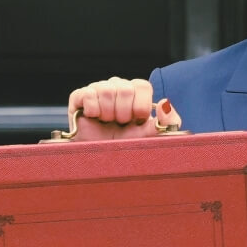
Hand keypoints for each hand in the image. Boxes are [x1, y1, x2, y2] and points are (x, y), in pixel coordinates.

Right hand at [65, 77, 182, 140]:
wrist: (102, 161)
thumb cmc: (128, 147)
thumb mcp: (152, 137)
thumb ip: (168, 122)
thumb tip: (165, 102)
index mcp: (136, 93)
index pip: (142, 85)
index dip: (141, 106)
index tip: (137, 122)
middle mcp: (117, 87)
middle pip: (125, 88)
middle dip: (124, 113)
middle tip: (120, 125)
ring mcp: (98, 90)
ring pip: (106, 90)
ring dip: (108, 113)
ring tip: (107, 123)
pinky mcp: (79, 97)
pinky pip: (88, 93)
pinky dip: (92, 110)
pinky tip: (94, 118)